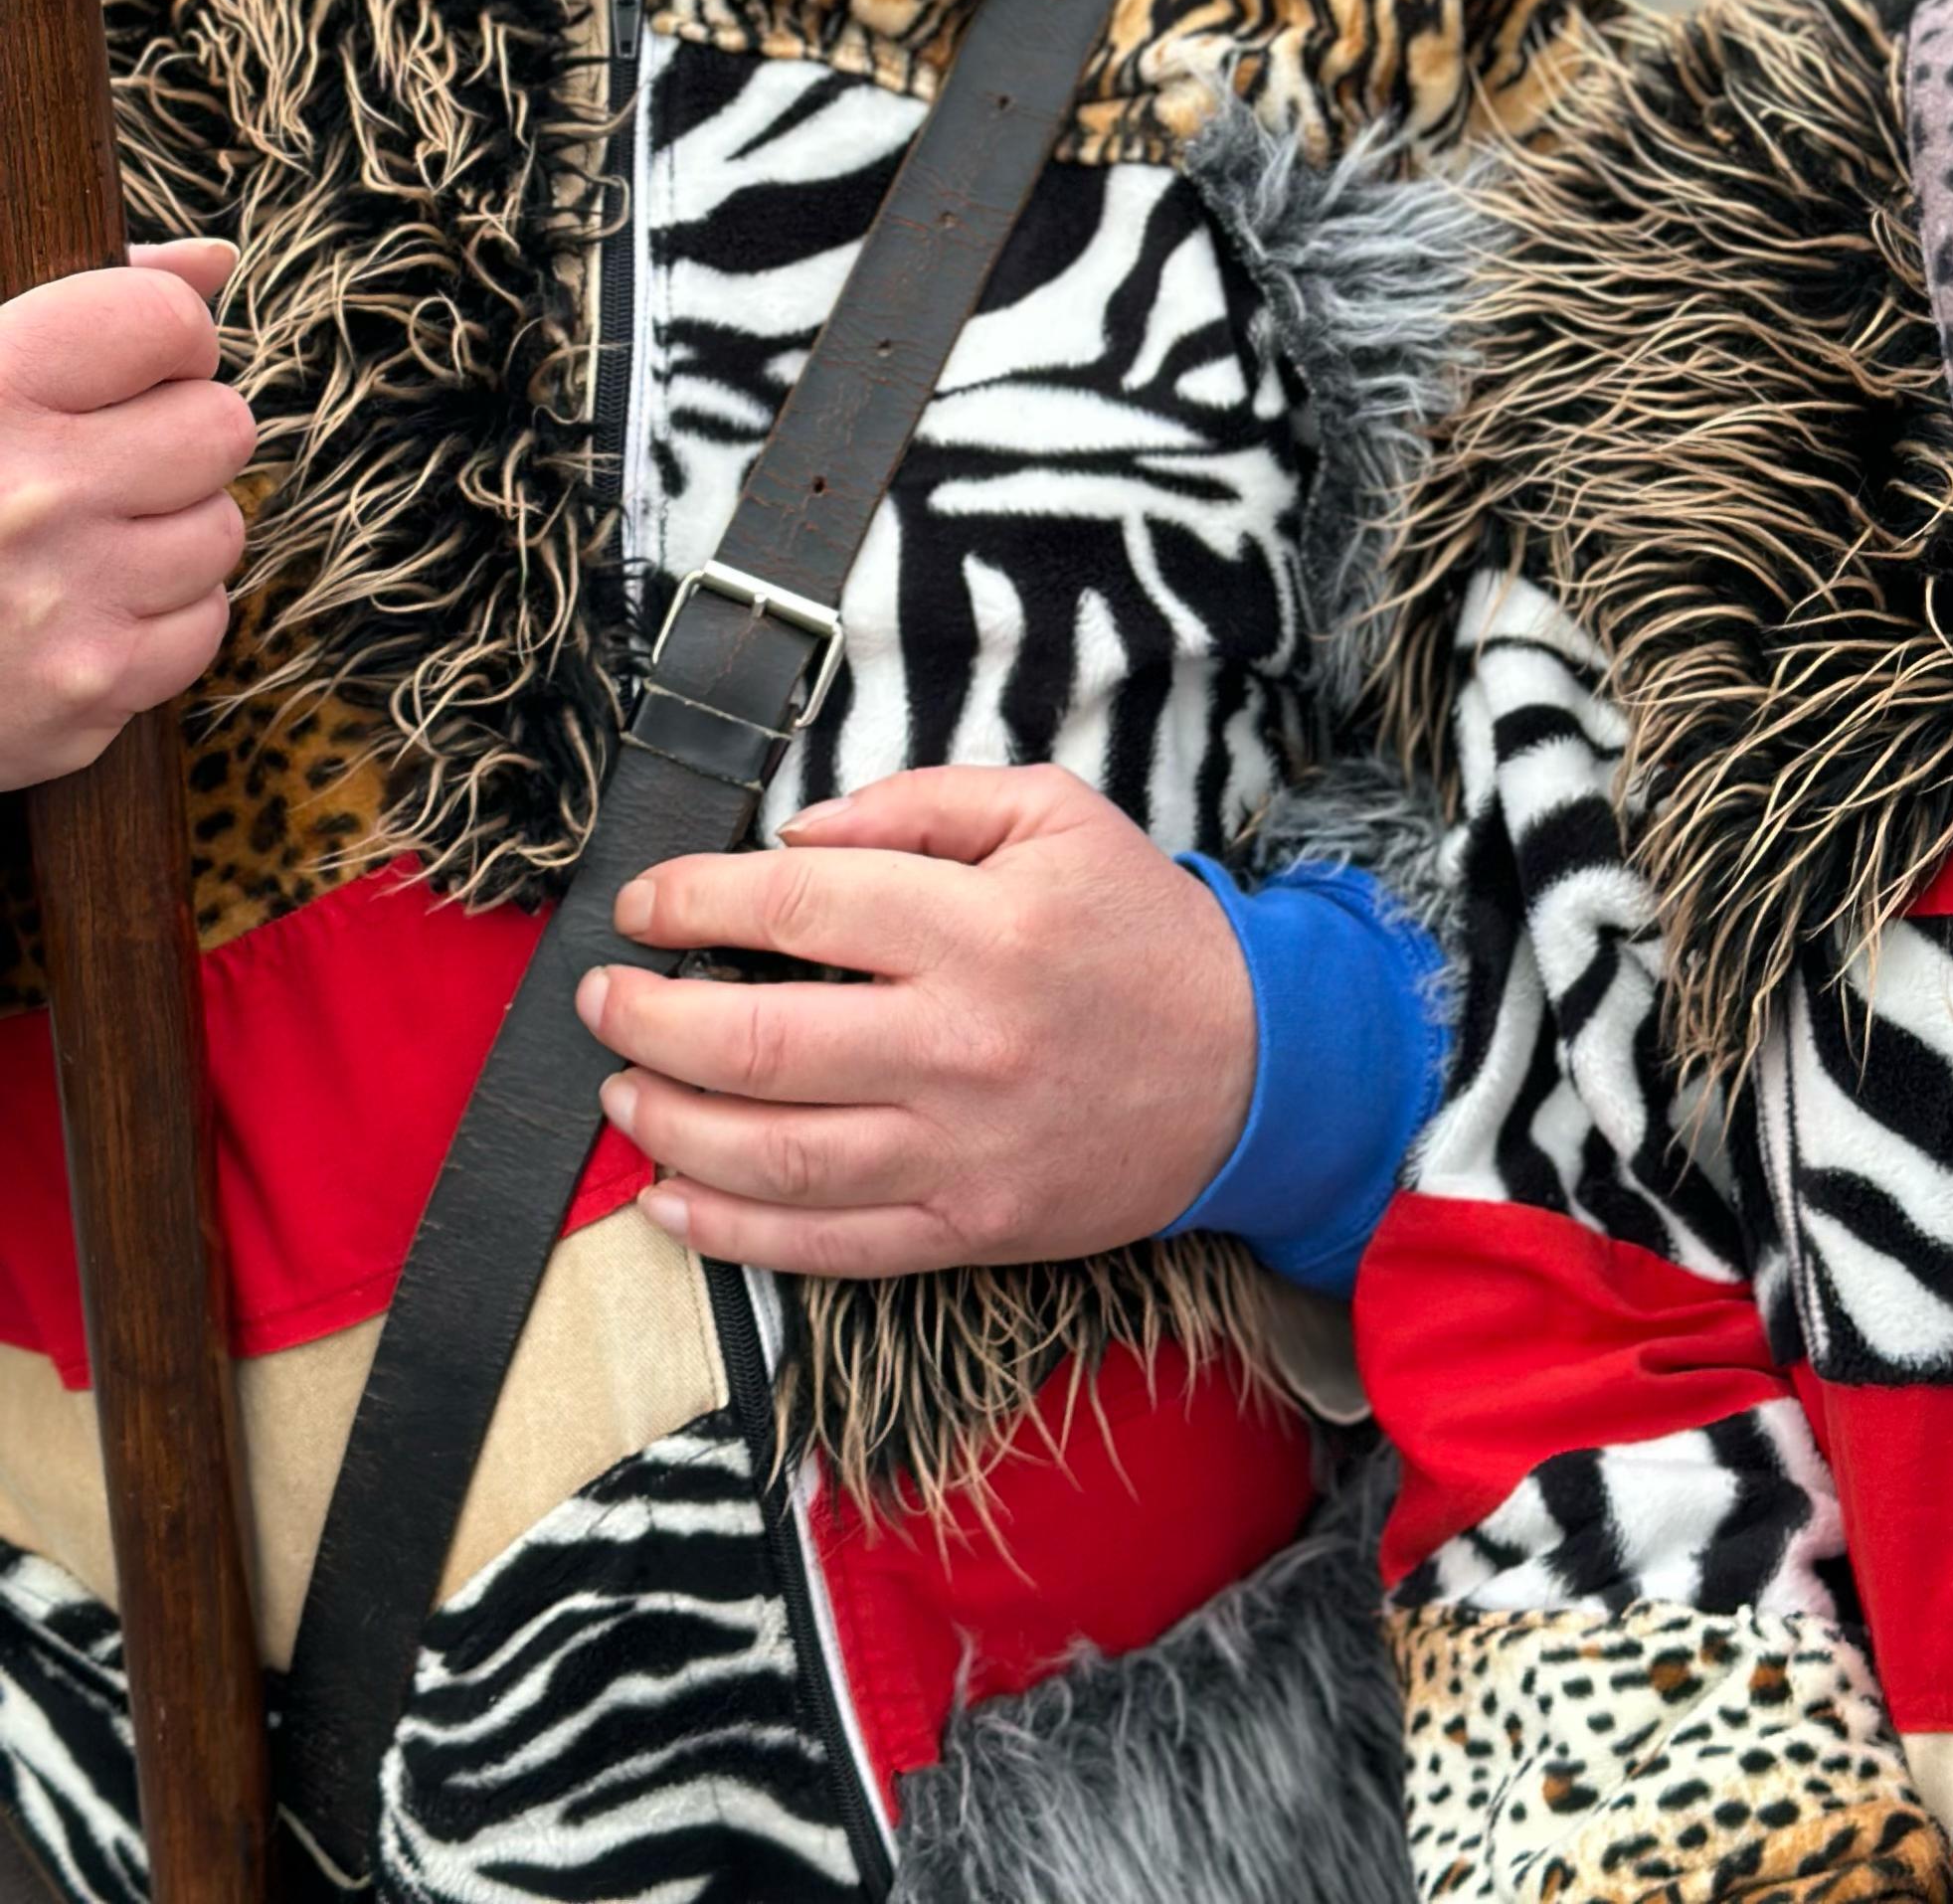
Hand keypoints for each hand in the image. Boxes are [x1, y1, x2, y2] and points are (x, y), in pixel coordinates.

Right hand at [0, 242, 250, 794]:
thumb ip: (81, 305)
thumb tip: (211, 260)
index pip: (167, 321)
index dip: (161, 342)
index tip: (126, 373)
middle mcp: (39, 492)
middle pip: (220, 427)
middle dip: (175, 440)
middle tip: (103, 465)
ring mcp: (67, 599)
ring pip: (219, 530)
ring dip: (168, 535)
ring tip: (79, 543)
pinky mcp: (87, 690)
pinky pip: (200, 628)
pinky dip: (155, 623)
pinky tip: (79, 612)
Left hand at [577, 763, 1257, 1276]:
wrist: (1251, 1067)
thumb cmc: (1141, 929)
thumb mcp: (1055, 814)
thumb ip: (923, 803)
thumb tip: (798, 833)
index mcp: (982, 926)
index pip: (796, 907)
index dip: (693, 901)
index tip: (640, 903)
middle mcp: (962, 1042)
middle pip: (761, 1042)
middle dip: (650, 1021)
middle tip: (601, 998)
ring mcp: (962, 1148)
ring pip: (776, 1157)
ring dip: (669, 1126)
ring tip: (618, 1094)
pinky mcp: (968, 1227)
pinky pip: (827, 1247)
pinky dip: (732, 1234)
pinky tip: (671, 1203)